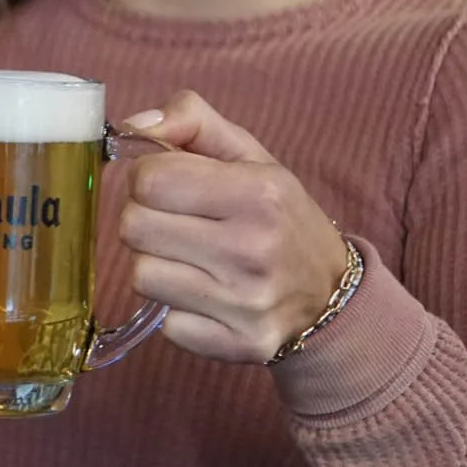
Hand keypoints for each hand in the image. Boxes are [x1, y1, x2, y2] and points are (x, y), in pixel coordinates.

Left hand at [117, 91, 347, 364]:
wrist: (333, 296)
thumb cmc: (278, 216)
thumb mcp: (250, 156)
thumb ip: (191, 121)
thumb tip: (133, 126)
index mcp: (258, 193)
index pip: (149, 179)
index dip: (147, 178)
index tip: (168, 186)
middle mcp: (253, 248)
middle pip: (134, 228)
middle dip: (146, 221)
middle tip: (177, 224)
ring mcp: (246, 303)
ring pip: (141, 277)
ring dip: (157, 266)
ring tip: (192, 261)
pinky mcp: (238, 344)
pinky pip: (166, 324)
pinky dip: (177, 311)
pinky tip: (206, 297)